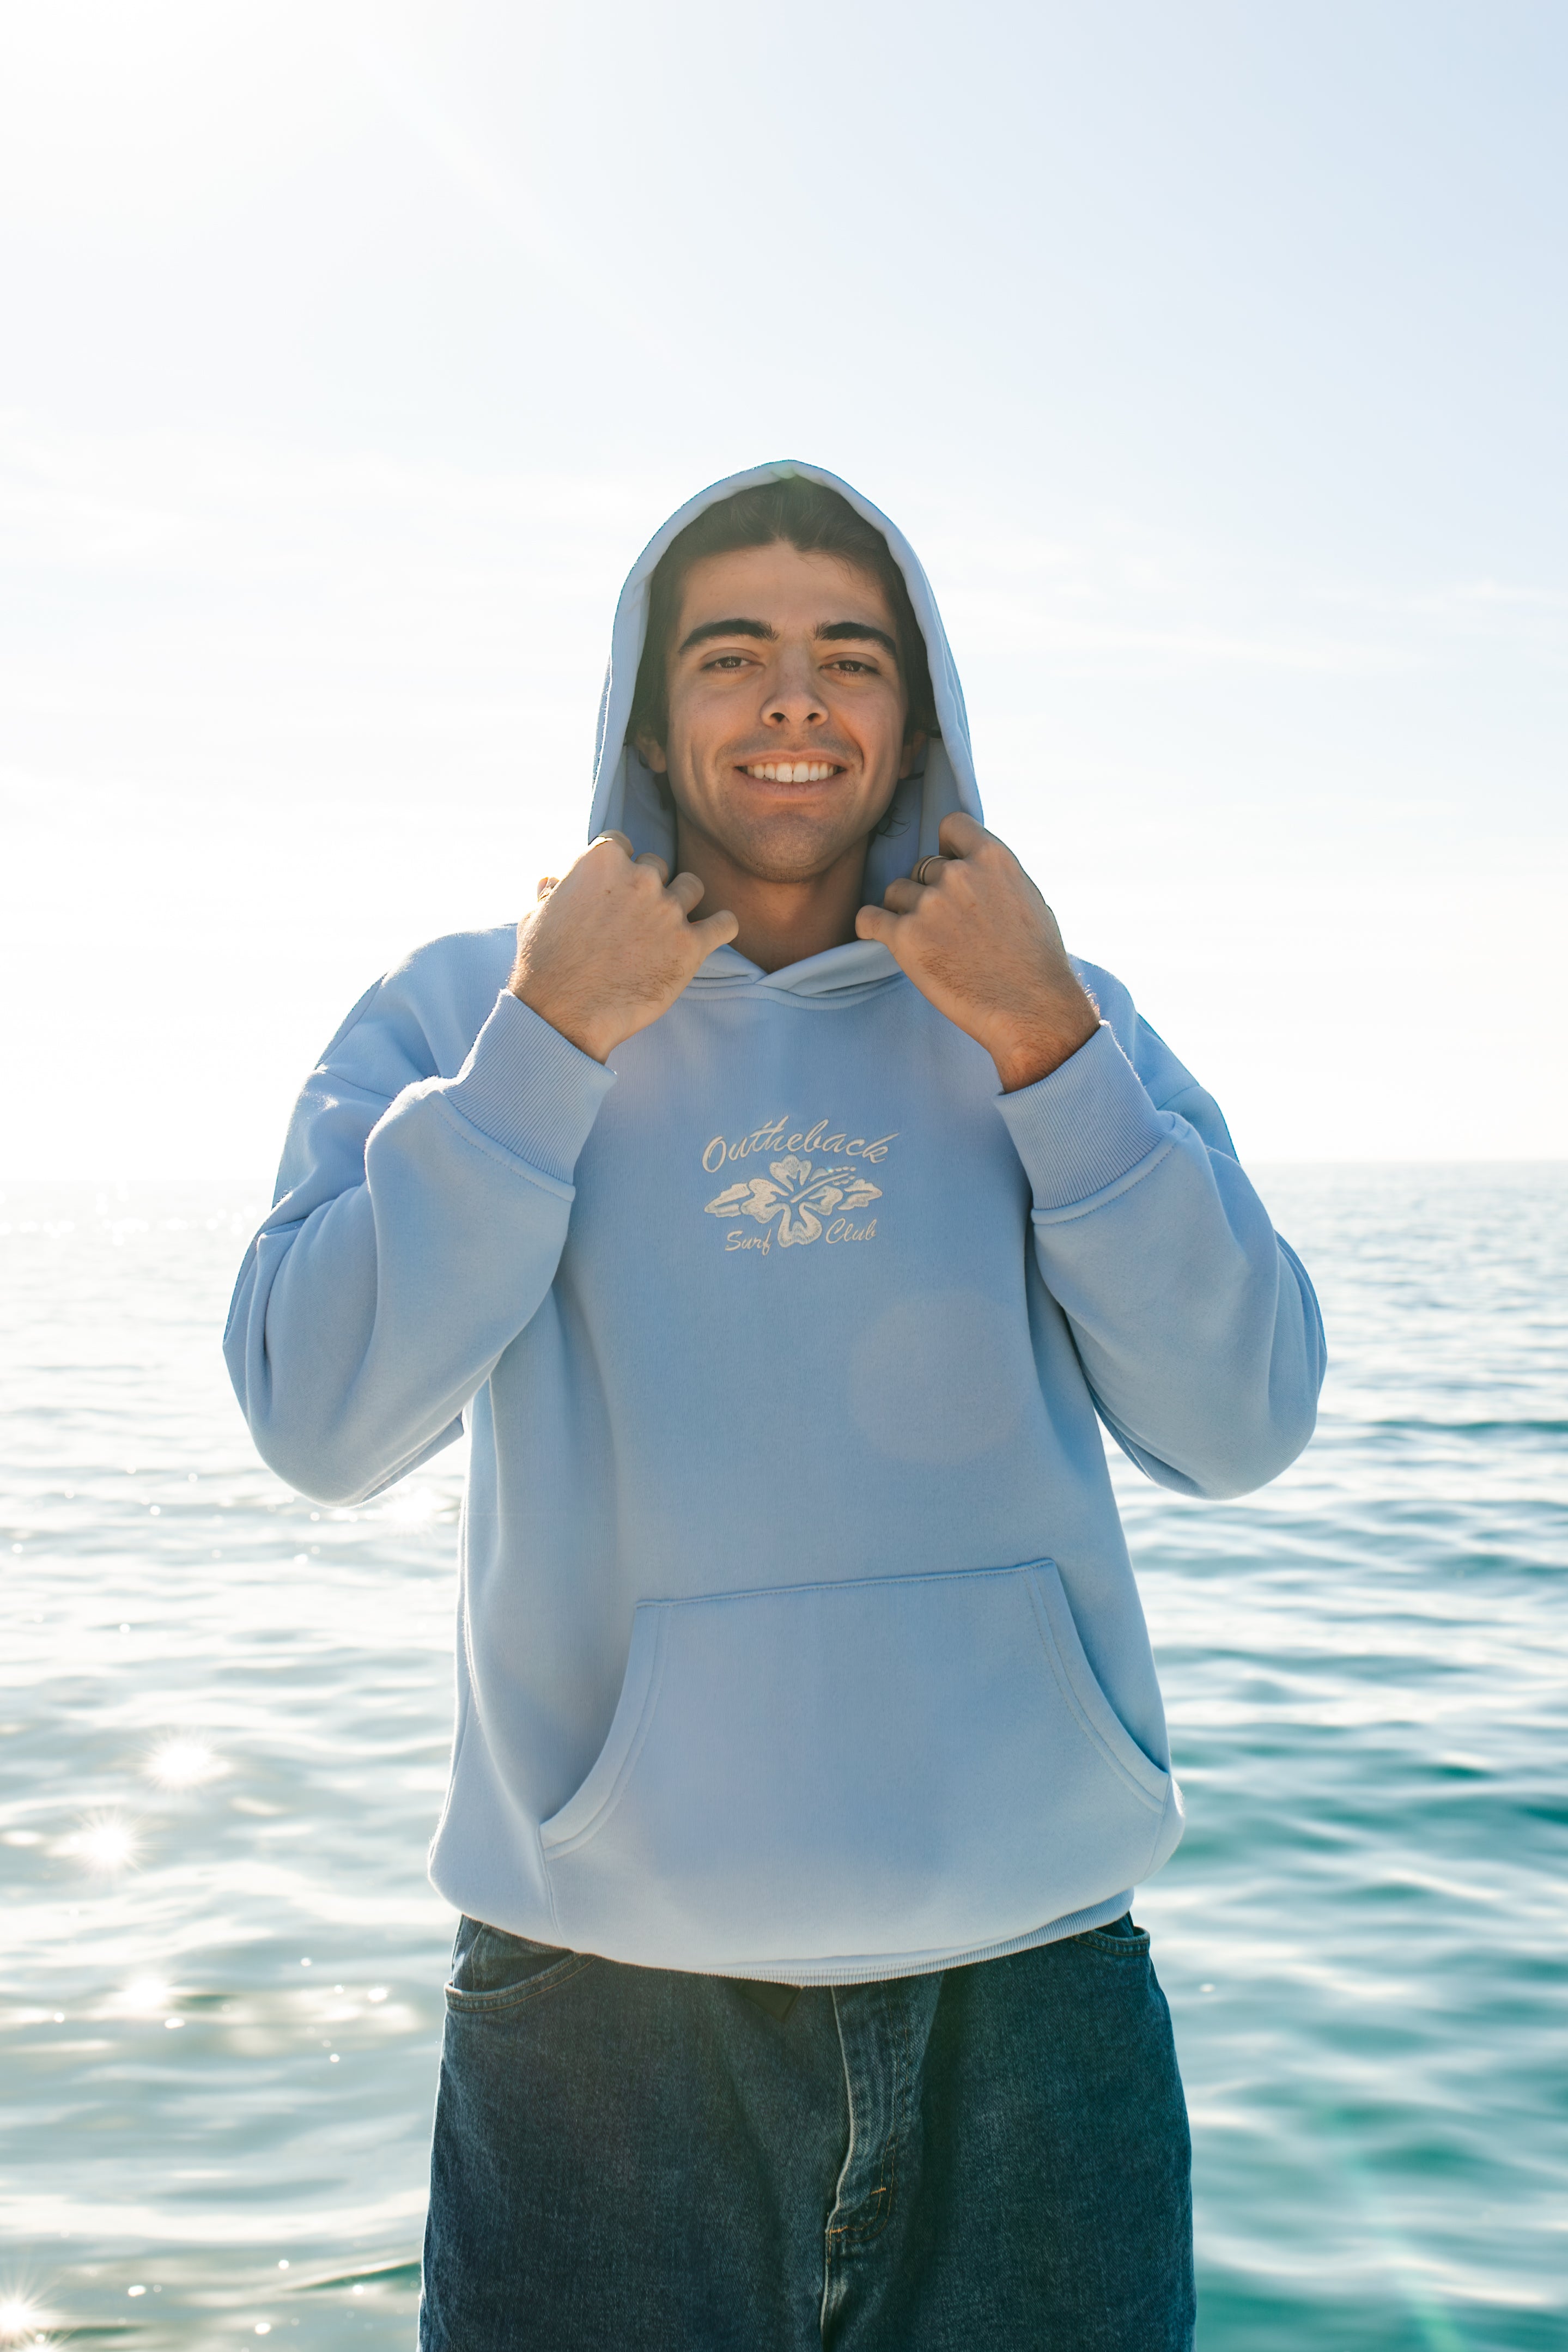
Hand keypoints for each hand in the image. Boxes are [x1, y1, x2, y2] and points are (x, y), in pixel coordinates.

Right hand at [509, 833, 737, 1060]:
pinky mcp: (691, 946)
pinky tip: (711, 935)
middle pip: (657, 865)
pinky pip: (725, 923)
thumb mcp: (535, 917)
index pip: (622, 842)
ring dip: (683, 902)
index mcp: (602, 860)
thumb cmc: (544, 966)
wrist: (564, 1013)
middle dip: (648, 886)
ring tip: (668, 926)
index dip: (618, 865)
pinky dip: (721, 927)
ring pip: (693, 887)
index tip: (614, 887)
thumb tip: (551, 879)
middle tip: (636, 917)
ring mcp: (669, 910)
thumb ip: (550, 891)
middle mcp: (640, 878)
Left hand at [854, 812, 1098, 1090]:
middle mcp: (958, 874)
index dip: (947, 849)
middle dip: (930, 891)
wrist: (1031, 1010)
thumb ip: (995, 877)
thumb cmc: (1037, 962)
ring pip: (896, 892)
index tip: (950, 870)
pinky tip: (879, 936)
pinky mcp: (905, 937)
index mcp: (993, 857)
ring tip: (928, 942)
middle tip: (947, 927)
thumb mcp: (1028, 898)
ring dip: (905, 912)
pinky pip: (869, 918)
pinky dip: (871, 926)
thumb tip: (973, 867)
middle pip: (922, 867)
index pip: (951, 826)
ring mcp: (929, 904)